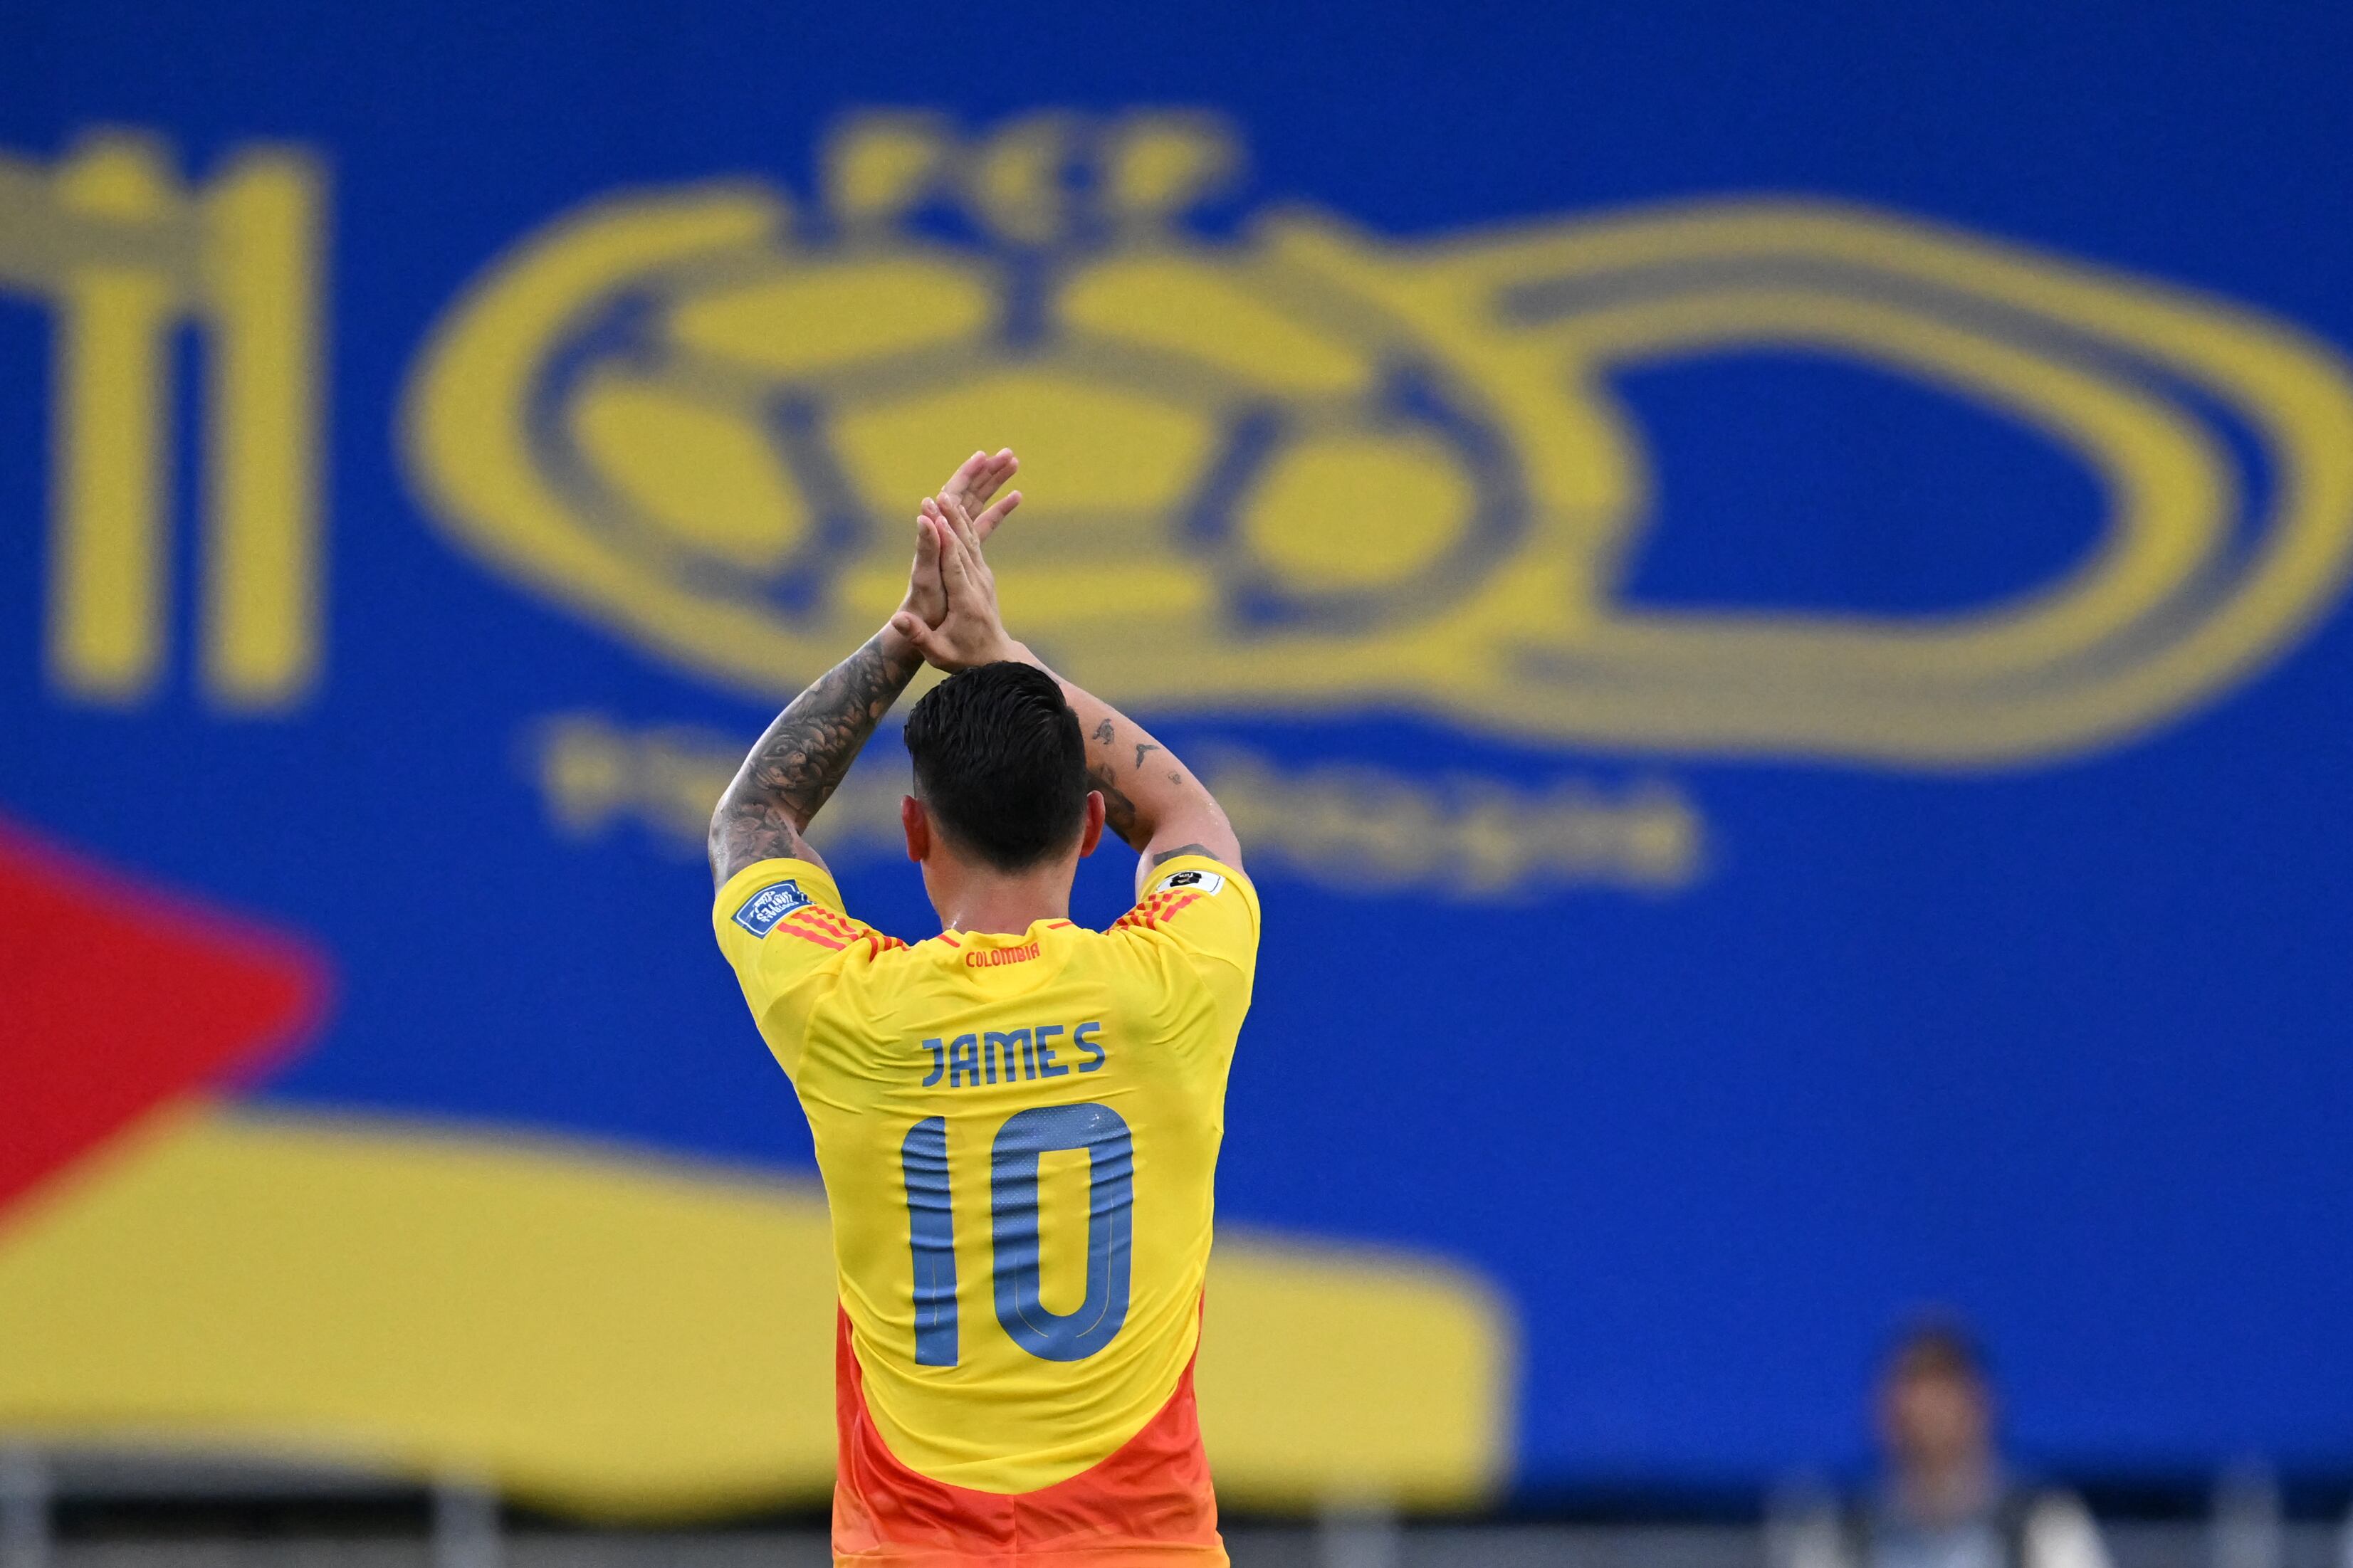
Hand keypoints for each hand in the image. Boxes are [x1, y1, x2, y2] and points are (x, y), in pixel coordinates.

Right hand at [890, 488, 1025, 672]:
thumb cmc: (962, 658)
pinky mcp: (984, 575)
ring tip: (945, 495)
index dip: (944, 541)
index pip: (954, 565)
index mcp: (966, 602)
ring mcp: (984, 579)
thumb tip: (896, 620)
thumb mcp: (938, 654)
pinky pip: (975, 545)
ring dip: (958, 518)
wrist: (996, 658)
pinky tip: (956, 509)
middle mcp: (978, 586)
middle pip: (963, 547)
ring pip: (971, 542)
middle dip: (950, 521)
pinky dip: (965, 526)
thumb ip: (919, 636)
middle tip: (937, 496)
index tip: (934, 521)